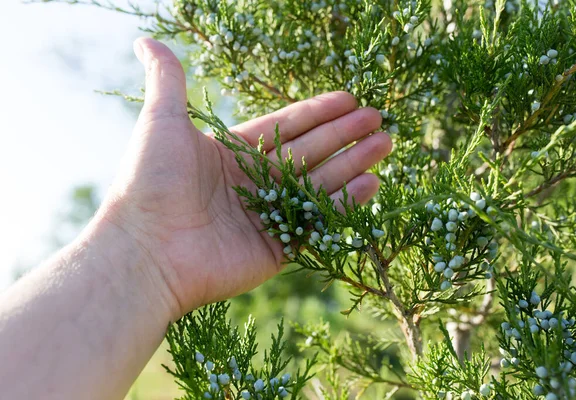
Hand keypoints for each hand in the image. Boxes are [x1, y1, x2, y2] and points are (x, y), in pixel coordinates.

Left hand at [100, 38, 391, 317]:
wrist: (145, 250)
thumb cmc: (150, 182)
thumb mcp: (161, 122)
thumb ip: (168, 80)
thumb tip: (146, 41)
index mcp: (234, 152)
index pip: (286, 126)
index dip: (318, 112)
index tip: (349, 98)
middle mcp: (254, 182)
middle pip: (311, 152)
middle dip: (345, 134)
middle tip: (378, 119)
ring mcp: (268, 215)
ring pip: (320, 183)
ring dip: (353, 163)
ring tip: (385, 144)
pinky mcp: (276, 248)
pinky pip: (317, 221)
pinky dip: (345, 204)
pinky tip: (371, 184)